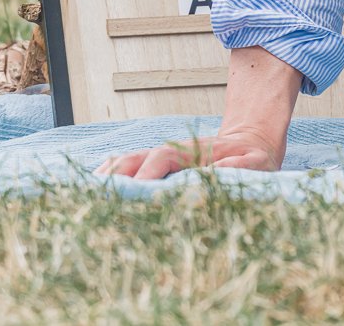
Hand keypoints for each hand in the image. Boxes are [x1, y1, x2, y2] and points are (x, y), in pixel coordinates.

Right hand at [95, 127, 284, 180]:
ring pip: (126, 163)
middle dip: (116, 176)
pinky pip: (129, 169)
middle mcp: (172, 152)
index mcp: (193, 151)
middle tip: (97, 200)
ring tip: (85, 196)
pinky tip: (94, 191)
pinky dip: (110, 178)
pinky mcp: (157, 168)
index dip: (147, 172)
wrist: (251, 143)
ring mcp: (161, 158)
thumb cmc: (255, 158)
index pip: (163, 157)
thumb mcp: (258, 162)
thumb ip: (243, 165)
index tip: (135, 190)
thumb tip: (222, 170)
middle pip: (135, 158)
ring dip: (107, 177)